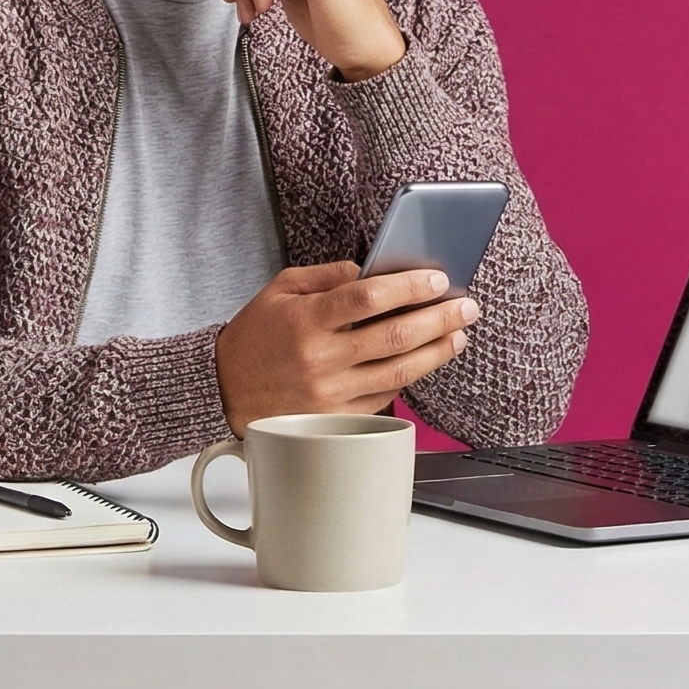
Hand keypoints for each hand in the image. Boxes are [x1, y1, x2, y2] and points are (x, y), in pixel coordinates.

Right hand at [215, 262, 479, 432]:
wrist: (221, 392)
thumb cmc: (254, 337)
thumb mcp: (280, 290)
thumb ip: (327, 276)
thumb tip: (372, 269)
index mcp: (305, 320)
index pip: (368, 298)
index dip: (408, 287)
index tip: (438, 279)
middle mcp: (320, 359)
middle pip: (395, 336)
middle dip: (439, 318)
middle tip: (467, 307)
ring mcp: (330, 393)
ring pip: (399, 371)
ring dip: (437, 351)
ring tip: (459, 334)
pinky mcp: (335, 419)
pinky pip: (385, 396)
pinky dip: (410, 376)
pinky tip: (427, 359)